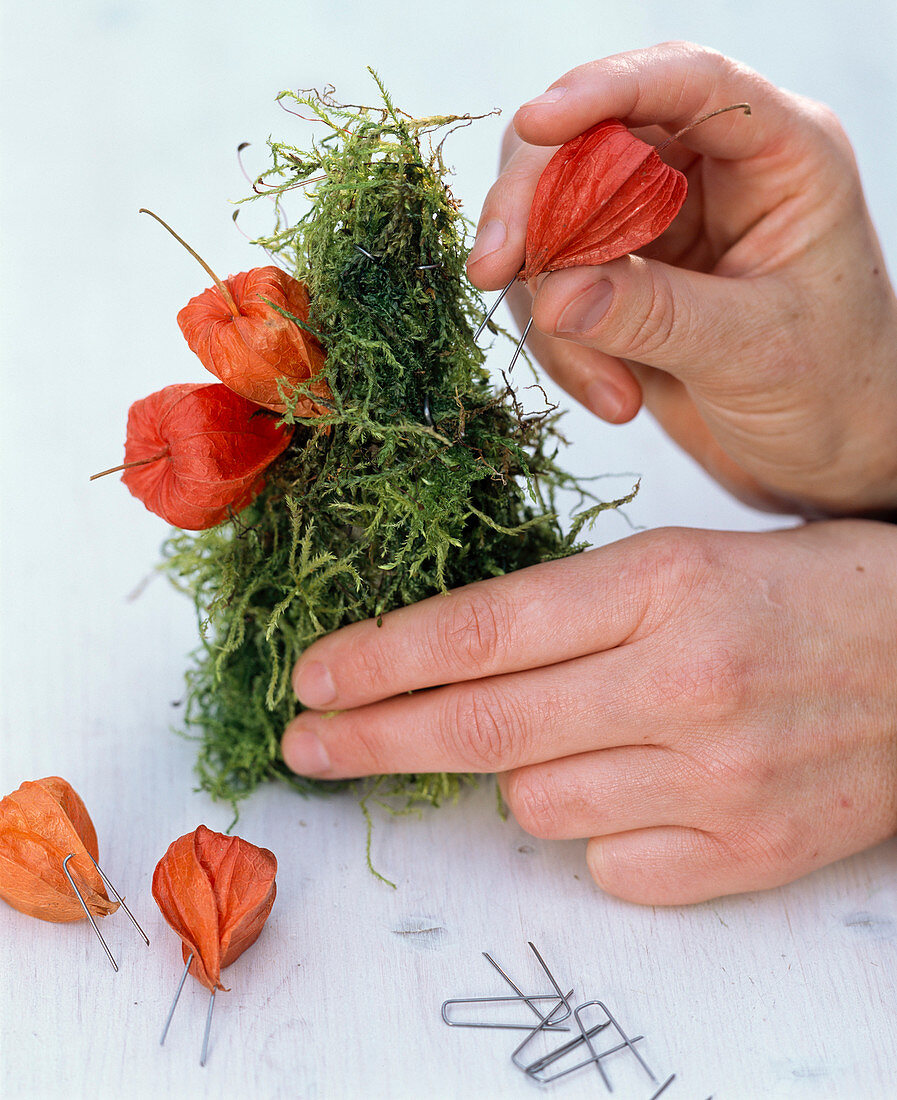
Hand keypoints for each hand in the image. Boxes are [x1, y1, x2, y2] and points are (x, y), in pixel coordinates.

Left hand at [282, 520, 896, 904]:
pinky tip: (638, 789)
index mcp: (662, 584)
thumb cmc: (801, 592)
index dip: (381, 659)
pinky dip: (596, 834)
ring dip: (520, 777)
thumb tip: (452, 668)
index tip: (315, 677)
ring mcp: (721, 777)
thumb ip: (570, 615)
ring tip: (574, 737)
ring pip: (538, 806)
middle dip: (375, 737)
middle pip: (483, 728)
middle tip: (311, 746)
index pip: (482, 631)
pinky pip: (609, 867)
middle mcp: (686, 683)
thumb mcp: (680, 562)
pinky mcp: (751, 852)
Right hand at [466, 42, 896, 517]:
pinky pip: (554, 289)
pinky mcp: (622, 280)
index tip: (536, 125)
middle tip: (494, 271)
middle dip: (534, 206)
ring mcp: (659, 226)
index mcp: (778, 155)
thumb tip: (551, 293)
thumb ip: (653, 317)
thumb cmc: (833, 392)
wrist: (827, 457)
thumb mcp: (753, 352)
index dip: (604, 91)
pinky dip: (564, 346)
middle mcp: (710, 174)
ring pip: (554, 219)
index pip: (687, 83)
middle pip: (590, 142)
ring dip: (551, 304)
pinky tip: (615, 397)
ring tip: (610, 389)